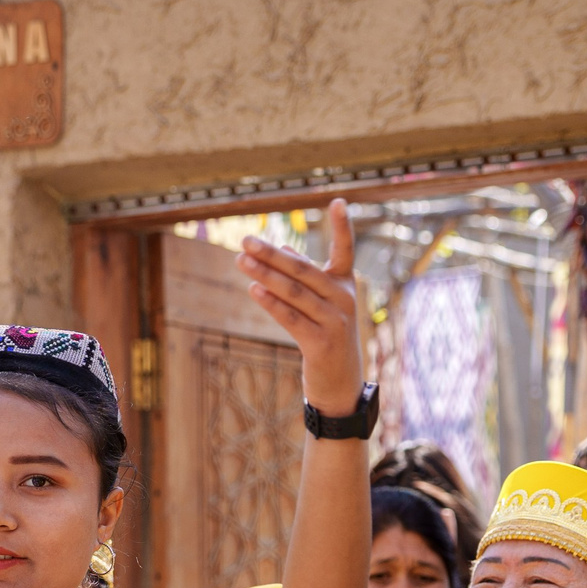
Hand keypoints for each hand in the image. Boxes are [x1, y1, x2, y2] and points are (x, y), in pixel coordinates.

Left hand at [241, 199, 364, 414]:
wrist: (340, 386)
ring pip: (294, 292)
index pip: (345, 250)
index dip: (342, 226)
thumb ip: (306, 279)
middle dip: (272, 254)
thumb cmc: (327, 338)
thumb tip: (280, 251)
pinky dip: (271, 303)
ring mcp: (335, 322)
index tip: (337, 200)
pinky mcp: (321, 343)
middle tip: (246, 240)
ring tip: (240, 261)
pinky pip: (291, 318)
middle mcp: (344, 299)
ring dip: (264, 275)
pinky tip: (253, 289)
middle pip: (303, 270)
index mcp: (346, 285)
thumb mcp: (323, 306)